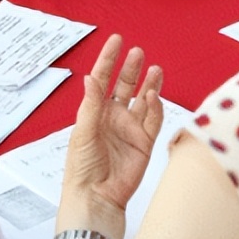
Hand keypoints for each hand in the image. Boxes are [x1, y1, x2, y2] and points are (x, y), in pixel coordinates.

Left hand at [62, 35, 163, 220]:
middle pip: (125, 86)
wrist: (96, 197)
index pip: (102, 80)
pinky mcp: (145, 143)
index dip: (108, 60)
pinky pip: (154, 120)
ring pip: (143, 100)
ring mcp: (130, 129)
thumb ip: (91, 105)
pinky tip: (154, 94)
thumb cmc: (82, 168)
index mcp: (94, 112)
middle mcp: (113, 118)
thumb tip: (90, 77)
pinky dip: (156, 106)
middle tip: (137, 51)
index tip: (116, 41)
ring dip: (149, 84)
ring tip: (154, 68)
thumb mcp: (82, 132)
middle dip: (131, 68)